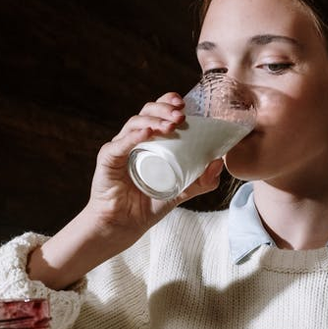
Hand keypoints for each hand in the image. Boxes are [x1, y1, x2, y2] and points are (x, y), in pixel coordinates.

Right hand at [87, 92, 222, 235]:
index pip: (158, 113)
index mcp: (150, 141)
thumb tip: (219, 162)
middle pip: (146, 112)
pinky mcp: (108, 159)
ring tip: (171, 126)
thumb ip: (202, 181)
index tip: (184, 104)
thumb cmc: (149, 205)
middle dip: (164, 109)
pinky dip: (133, 136)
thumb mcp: (182, 192)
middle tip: (181, 116)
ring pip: (134, 124)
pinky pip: (120, 144)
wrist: (125, 225)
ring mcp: (120, 147)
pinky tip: (147, 133)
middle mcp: (134, 139)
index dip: (168, 103)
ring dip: (154, 121)